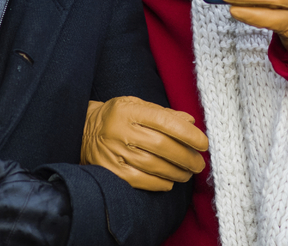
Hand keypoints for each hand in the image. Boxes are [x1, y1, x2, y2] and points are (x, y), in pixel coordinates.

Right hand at [81, 97, 207, 191]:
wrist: (84, 130)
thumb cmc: (118, 116)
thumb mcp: (138, 106)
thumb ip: (164, 113)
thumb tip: (190, 122)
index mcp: (129, 111)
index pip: (164, 121)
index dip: (187, 133)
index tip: (203, 143)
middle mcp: (120, 131)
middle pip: (161, 146)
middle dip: (186, 156)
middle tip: (199, 163)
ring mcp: (114, 152)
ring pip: (153, 165)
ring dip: (176, 172)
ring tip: (187, 173)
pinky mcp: (110, 171)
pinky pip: (140, 181)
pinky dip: (159, 183)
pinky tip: (169, 181)